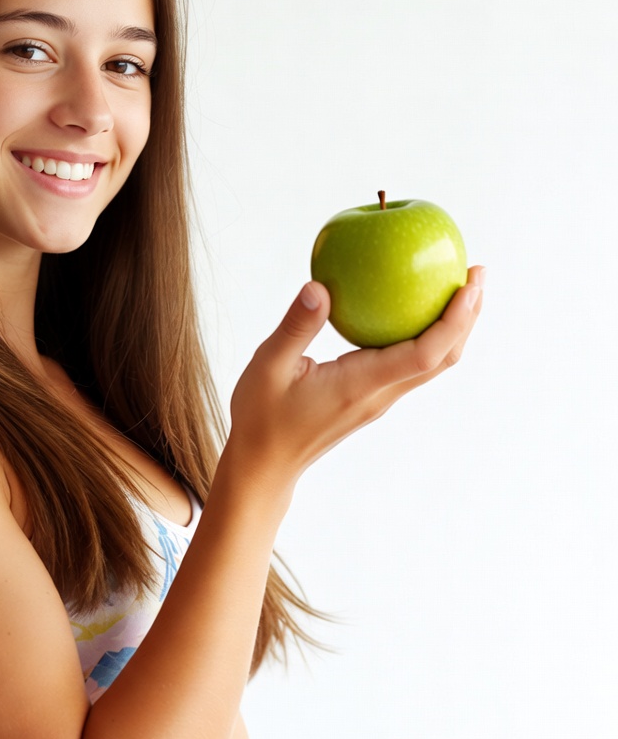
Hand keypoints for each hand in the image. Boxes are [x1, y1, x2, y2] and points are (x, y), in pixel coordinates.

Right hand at [227, 266, 484, 483]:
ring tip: (457, 288)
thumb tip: (319, 286)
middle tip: (477, 272)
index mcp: (360, 385)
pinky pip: (409, 364)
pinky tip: (408, 310)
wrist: (265, 465)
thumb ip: (296, 326)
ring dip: (453, 327)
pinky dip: (425, 336)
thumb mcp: (268, 366)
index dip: (453, 319)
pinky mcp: (369, 398)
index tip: (469, 284)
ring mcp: (377, 400)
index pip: (423, 353)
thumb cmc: (261, 417)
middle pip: (442, 358)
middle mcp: (378, 395)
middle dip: (468, 316)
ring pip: (431, 364)